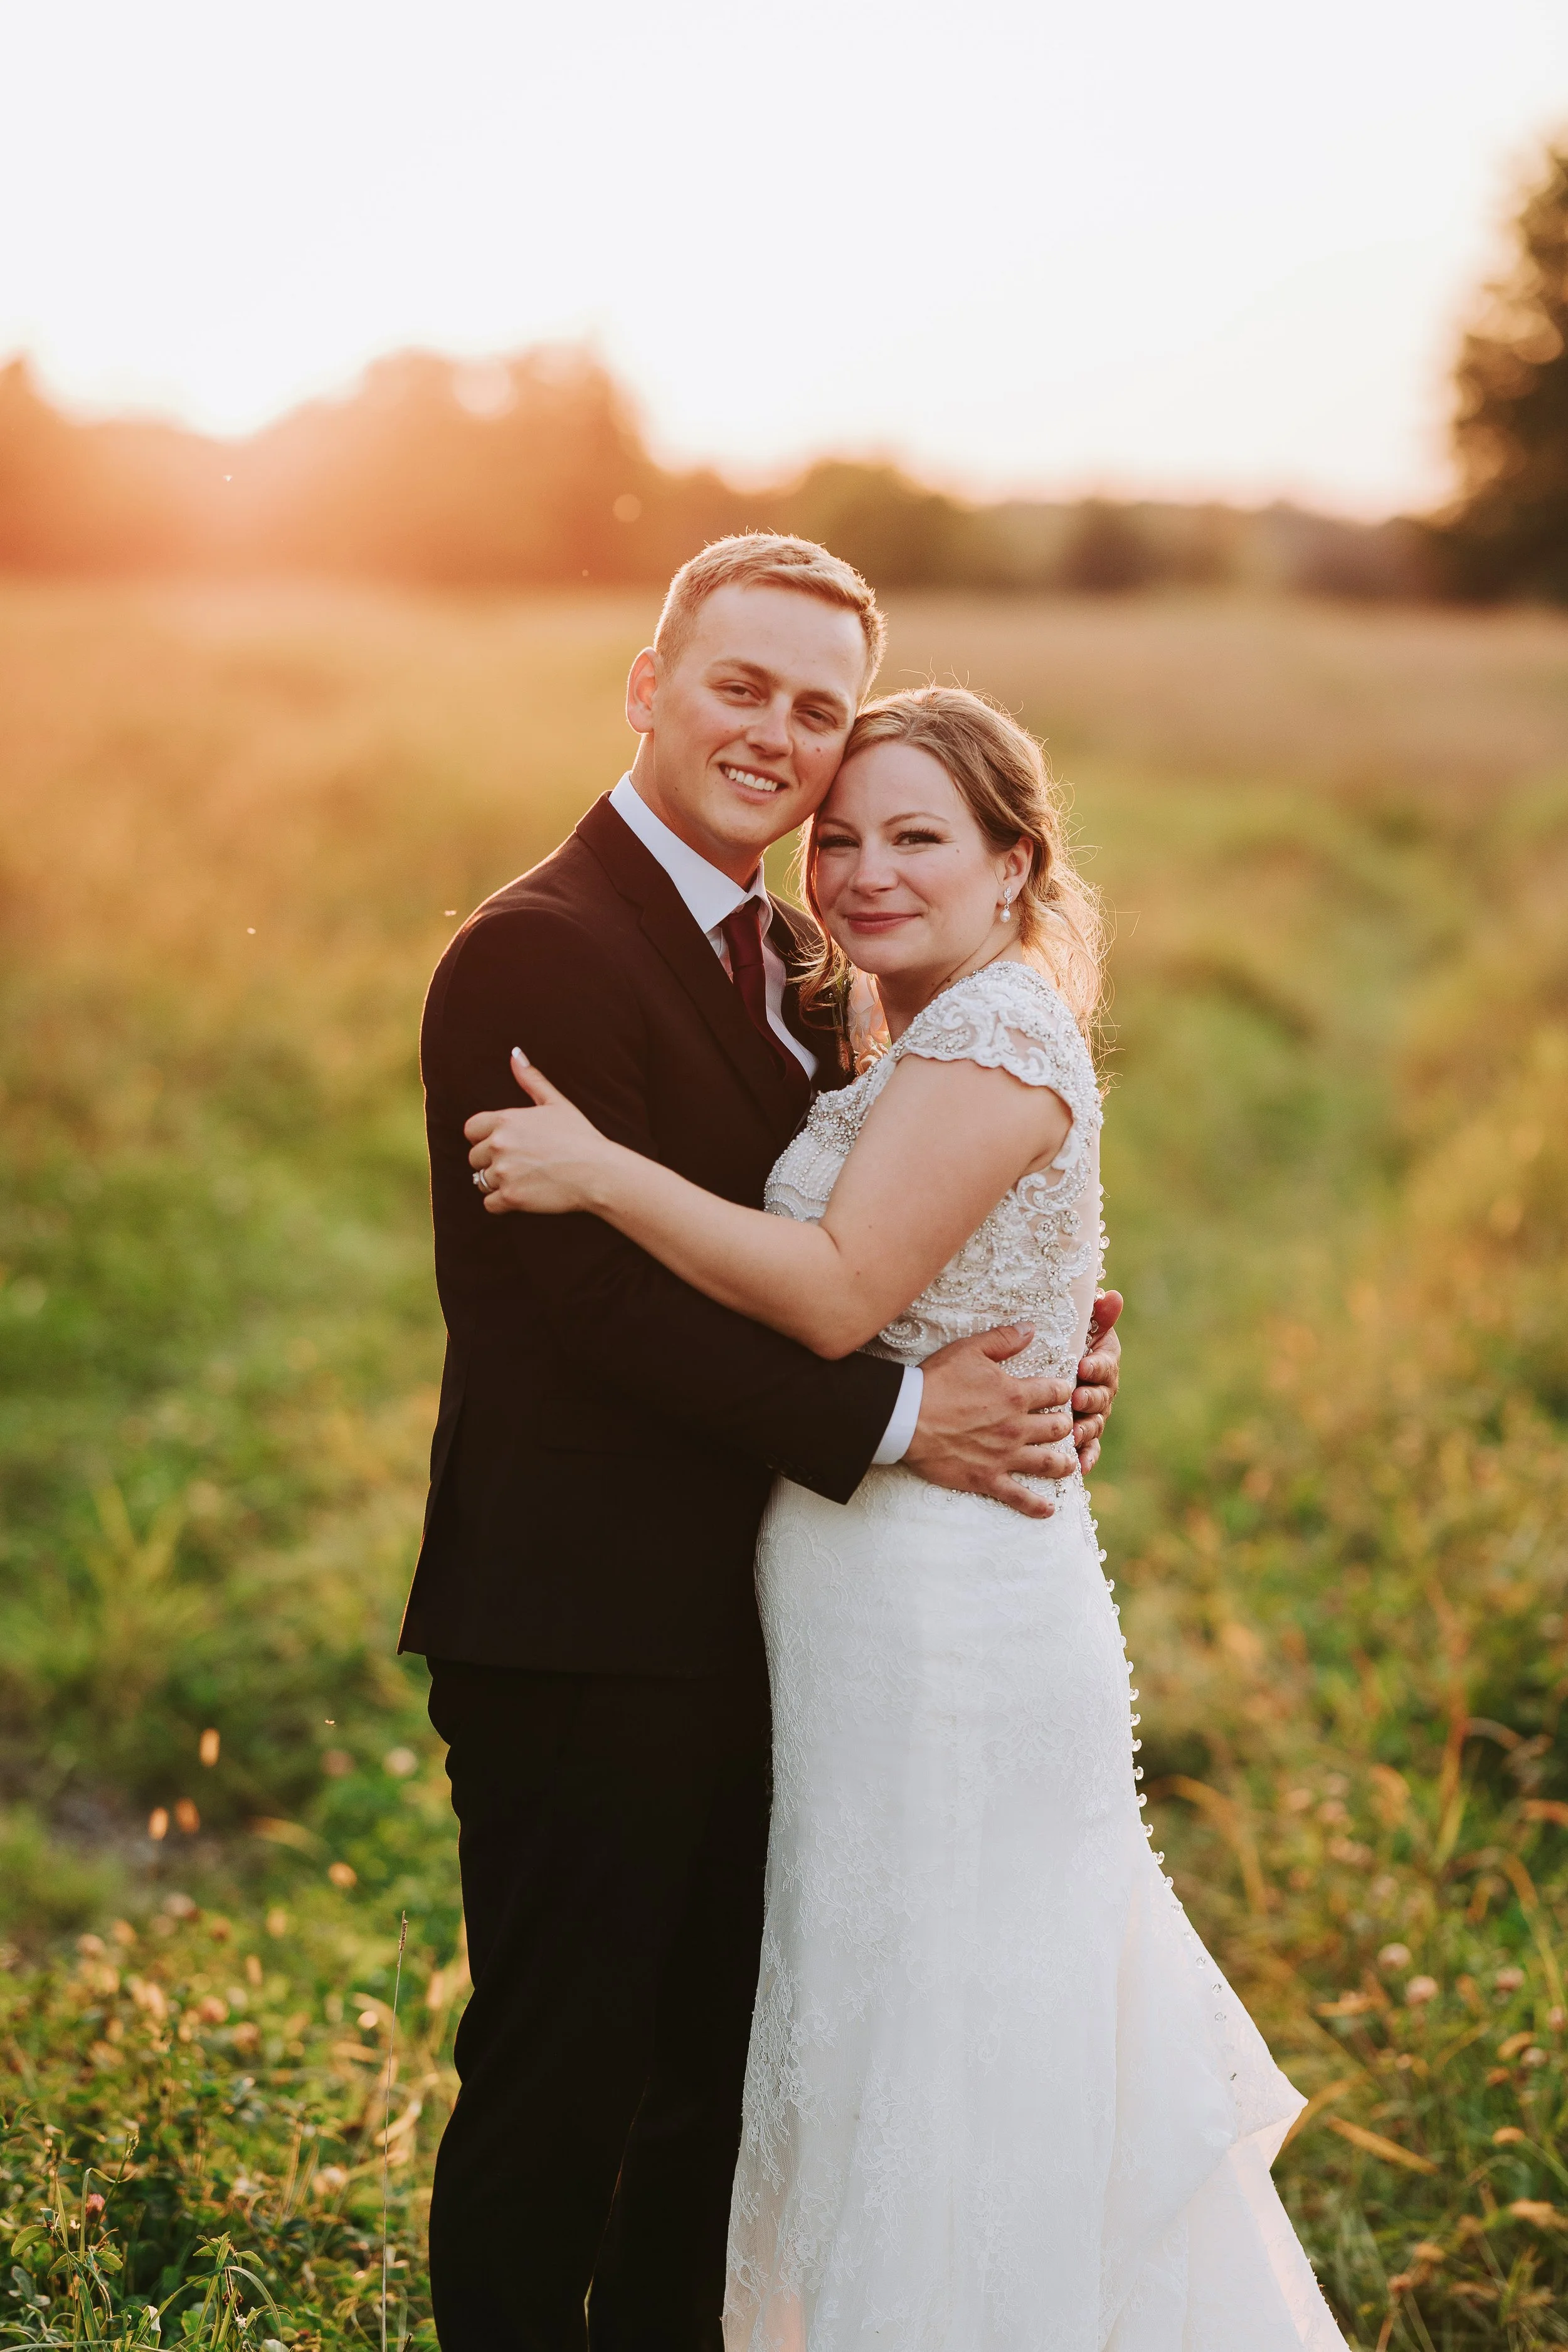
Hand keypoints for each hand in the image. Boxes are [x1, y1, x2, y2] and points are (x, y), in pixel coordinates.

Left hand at [464, 1051, 618, 1213]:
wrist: (599, 1172)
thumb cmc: (581, 1136)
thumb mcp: (556, 1103)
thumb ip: (531, 1079)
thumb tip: (515, 1054)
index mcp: (506, 1120)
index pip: (471, 1130)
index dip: (485, 1138)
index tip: (506, 1144)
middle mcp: (499, 1145)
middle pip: (475, 1157)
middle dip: (493, 1162)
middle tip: (522, 1164)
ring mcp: (503, 1172)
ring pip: (481, 1181)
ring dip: (498, 1183)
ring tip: (526, 1179)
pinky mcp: (510, 1197)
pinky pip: (490, 1204)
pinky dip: (503, 1203)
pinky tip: (525, 1195)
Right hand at [904, 1326, 1076, 1520]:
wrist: (906, 1418)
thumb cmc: (936, 1381)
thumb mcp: (969, 1350)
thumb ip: (1003, 1339)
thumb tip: (1031, 1328)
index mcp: (1016, 1395)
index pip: (1055, 1392)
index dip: (1062, 1390)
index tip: (1062, 1392)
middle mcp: (1017, 1427)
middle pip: (1058, 1428)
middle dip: (1065, 1425)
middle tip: (1063, 1425)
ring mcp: (1005, 1456)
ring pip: (1048, 1463)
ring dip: (1064, 1463)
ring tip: (1069, 1463)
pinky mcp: (988, 1479)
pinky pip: (1019, 1497)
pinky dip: (1037, 1506)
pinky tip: (1049, 1510)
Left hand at [1072, 1290, 1122, 1473]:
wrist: (1047, 1367)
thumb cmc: (1062, 1344)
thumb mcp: (1077, 1327)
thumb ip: (1097, 1314)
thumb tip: (1112, 1296)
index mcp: (1102, 1361)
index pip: (1106, 1363)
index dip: (1097, 1365)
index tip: (1083, 1366)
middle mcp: (1102, 1389)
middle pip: (1102, 1396)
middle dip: (1091, 1398)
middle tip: (1077, 1399)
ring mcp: (1094, 1414)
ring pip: (1095, 1423)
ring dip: (1087, 1429)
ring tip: (1074, 1434)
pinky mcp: (1084, 1435)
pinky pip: (1089, 1448)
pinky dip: (1087, 1457)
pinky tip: (1080, 1466)